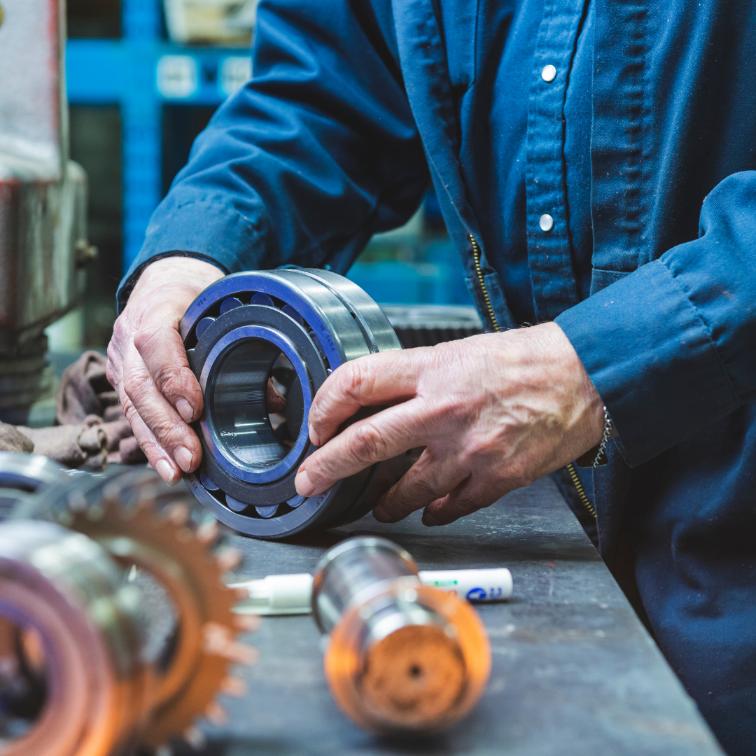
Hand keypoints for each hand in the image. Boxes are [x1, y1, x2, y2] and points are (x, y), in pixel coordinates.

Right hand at [106, 257, 223, 482]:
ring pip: (131, 406)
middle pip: (141, 386)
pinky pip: (129, 415)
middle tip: (191, 457)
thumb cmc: (197, 298)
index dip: (173, 377)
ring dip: (157, 444)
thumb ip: (244, 351)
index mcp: (157, 308)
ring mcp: (119, 358)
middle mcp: (129, 335)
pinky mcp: (118, 378)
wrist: (162, 283)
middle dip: (167, 427)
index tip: (194, 409)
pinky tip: (167, 467)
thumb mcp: (221, 309)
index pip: (156, 342)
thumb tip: (276, 401)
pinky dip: (150, 444)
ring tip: (178, 472)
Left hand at [294, 322, 603, 525]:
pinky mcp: (497, 478)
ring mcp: (469, 449)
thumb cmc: (523, 360)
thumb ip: (415, 381)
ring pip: (404, 490)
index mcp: (431, 369)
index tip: (316, 427)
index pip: (355, 384)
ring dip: (384, 503)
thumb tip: (375, 409)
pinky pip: (449, 507)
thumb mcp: (458, 353)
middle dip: (325, 468)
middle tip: (309, 482)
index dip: (324, 408)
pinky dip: (432, 511)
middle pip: (364, 444)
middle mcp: (444, 409)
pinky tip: (428, 509)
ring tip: (378, 506)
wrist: (585, 375)